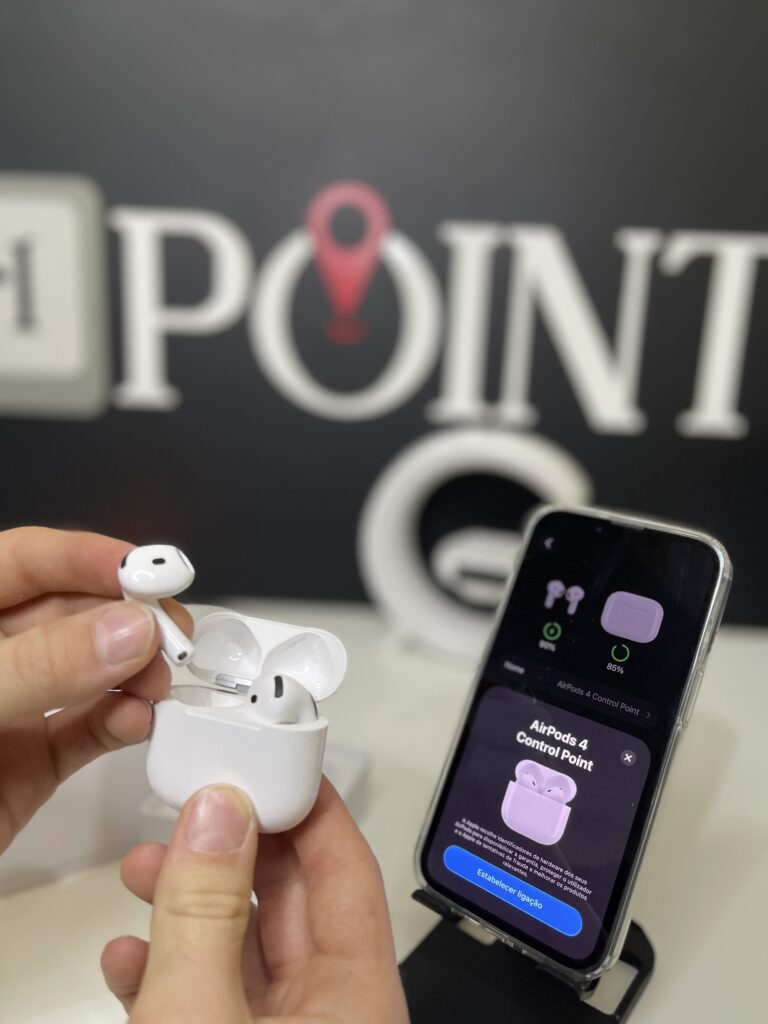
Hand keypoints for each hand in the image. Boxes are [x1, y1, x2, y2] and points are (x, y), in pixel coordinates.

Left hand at [0, 527, 191, 852]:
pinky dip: (121, 725)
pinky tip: (134, 722)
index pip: (23, 562)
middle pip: (71, 614)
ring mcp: (8, 711)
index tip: (146, 569)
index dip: (86, 557)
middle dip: (125, 619)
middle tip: (168, 631)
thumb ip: (34, 667)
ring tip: (155, 683)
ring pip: (90, 673)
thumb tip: (121, 630)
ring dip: (133, 673)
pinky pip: (88, 732)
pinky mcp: (29, 763)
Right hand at [102, 780, 409, 1023]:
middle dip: (230, 846)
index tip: (264, 758)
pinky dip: (165, 970)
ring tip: (141, 867)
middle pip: (288, 901)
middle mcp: (326, 1016)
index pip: (348, 871)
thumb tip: (216, 815)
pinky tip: (126, 954)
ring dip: (184, 904)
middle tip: (192, 801)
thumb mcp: (201, 1015)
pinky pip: (205, 998)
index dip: (307, 806)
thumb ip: (206, 913)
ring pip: (238, 948)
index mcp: (356, 1001)